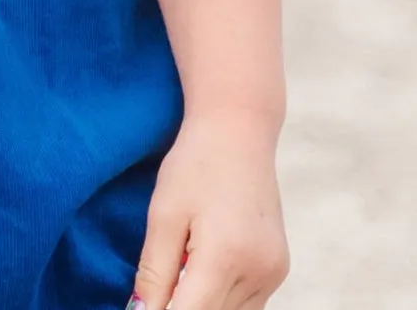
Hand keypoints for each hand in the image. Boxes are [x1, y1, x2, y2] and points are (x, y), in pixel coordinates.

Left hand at [130, 110, 288, 309]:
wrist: (238, 130)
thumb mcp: (163, 214)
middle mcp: (258, 272)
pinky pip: (247, 304)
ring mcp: (273, 273)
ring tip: (176, 283)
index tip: (143, 308)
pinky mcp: (278, 269)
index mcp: (225, 257)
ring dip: (202, 307)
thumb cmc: (194, 165)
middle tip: (156, 293)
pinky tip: (200, 277)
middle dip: (180, 309)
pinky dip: (222, 302)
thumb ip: (154, 272)